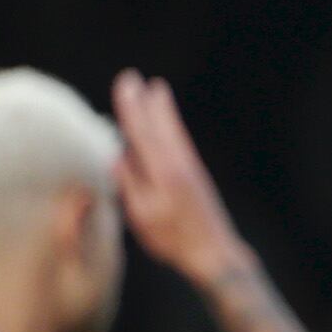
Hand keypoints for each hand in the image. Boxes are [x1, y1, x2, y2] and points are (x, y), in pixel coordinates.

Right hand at [108, 70, 255, 285]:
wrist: (215, 253)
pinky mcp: (197, 177)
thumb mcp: (142, 215)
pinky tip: (169, 126)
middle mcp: (178, 164)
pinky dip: (172, 128)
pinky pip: (181, 143)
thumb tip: (117, 156)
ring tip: (158, 89)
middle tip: (136, 77)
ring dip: (163, 109)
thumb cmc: (174, 239)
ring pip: (174, 131)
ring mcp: (191, 169)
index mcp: (161, 170)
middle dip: (146, 100)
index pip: (142, 131)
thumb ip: (129, 183)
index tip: (126, 84)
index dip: (132, 106)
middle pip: (159, 124)